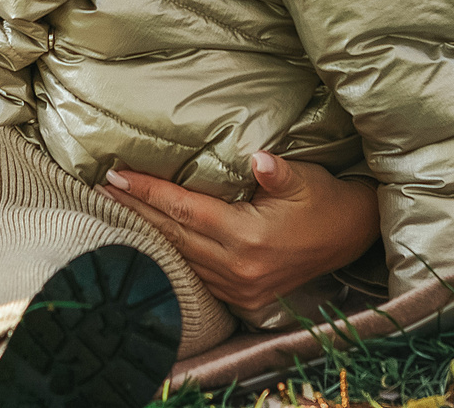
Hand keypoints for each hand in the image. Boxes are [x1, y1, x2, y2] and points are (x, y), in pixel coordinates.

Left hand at [100, 152, 377, 319]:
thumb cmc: (325, 200)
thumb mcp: (304, 179)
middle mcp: (238, 268)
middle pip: (172, 235)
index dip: (147, 191)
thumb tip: (259, 158)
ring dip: (148, 231)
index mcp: (248, 237)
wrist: (352, 237)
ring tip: (119, 207)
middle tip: (101, 189)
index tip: (115, 175)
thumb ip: (277, 172)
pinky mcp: (243, 295)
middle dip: (135, 210)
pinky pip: (197, 273)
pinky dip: (172, 252)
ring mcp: (239, 287)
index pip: (184, 210)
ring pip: (180, 256)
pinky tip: (153, 237)